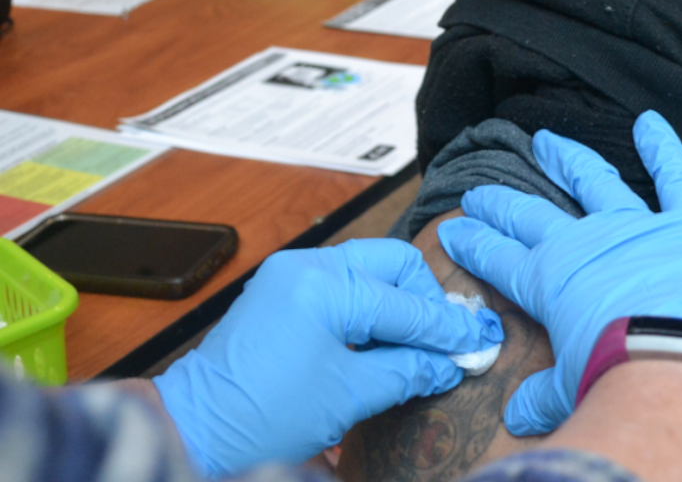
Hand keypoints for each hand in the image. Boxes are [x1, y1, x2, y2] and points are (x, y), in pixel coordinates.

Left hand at [154, 238, 502, 476]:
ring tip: (414, 342)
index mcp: (327, 286)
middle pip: (394, 262)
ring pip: (370, 267)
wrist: (193, 429)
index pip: (406, 304)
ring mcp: (293, 271)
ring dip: (396, 301)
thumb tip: (449, 362)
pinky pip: (342, 280)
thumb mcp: (348, 398)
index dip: (446, 328)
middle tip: (442, 339)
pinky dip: (367, 304)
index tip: (478, 342)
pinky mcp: (282, 286)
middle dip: (424, 299)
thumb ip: (407, 371)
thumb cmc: (265, 417)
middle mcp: (310, 264)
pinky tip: (377, 339)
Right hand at [438, 110, 681, 436]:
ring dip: (569, 159)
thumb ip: (543, 395)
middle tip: (479, 191)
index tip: (456, 228)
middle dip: (501, 204)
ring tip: (548, 141)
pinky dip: (664, 149)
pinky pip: (674, 178)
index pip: (500, 257)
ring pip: (594, 181)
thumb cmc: (620, 378)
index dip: (475, 242)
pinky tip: (651, 122)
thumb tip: (519, 416)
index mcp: (550, 281)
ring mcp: (633, 227)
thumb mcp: (568, 391)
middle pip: (531, 215)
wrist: (680, 364)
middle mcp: (584, 244)